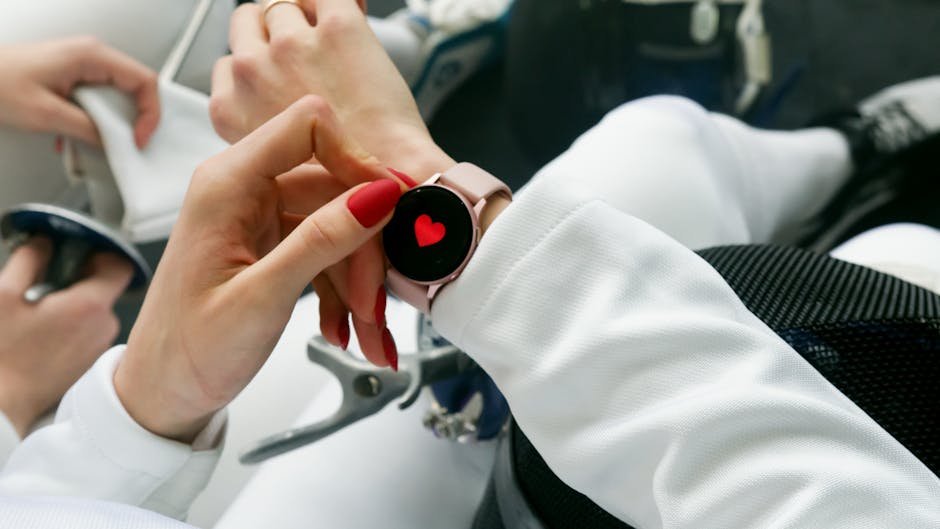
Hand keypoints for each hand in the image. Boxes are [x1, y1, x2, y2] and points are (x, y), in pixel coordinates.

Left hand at [0, 36, 159, 147]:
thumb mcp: (47, 114)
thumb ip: (88, 130)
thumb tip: (115, 143)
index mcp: (91, 56)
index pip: (144, 82)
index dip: (150, 113)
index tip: (139, 137)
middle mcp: (90, 56)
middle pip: (134, 90)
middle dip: (131, 121)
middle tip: (123, 143)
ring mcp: (82, 66)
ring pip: (116, 98)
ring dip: (110, 124)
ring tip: (96, 140)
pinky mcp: (72, 77)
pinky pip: (98, 100)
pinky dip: (94, 121)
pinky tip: (78, 135)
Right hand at [0, 239, 132, 436]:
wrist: (3, 403)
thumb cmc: (1, 355)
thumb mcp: (3, 294)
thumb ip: (29, 258)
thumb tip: (44, 242)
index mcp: (89, 305)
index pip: (121, 265)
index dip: (102, 253)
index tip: (79, 254)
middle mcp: (104, 326)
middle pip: (106, 288)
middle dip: (80, 279)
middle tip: (47, 283)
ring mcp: (99, 345)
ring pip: (96, 310)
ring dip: (73, 304)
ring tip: (40, 313)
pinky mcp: (90, 361)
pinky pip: (89, 330)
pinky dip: (73, 324)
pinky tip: (44, 333)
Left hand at [114, 96, 400, 441]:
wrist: (165, 393)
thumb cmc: (189, 351)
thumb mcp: (262, 297)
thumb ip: (322, 241)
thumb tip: (377, 196)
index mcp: (226, 184)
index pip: (308, 126)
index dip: (357, 159)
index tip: (390, 204)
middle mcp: (243, 189)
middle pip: (334, 186)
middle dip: (366, 247)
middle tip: (376, 303)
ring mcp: (259, 216)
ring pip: (339, 223)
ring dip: (360, 279)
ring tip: (366, 332)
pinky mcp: (272, 242)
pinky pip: (328, 248)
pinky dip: (344, 288)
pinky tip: (345, 327)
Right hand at [210, 0, 453, 178]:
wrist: (393, 181)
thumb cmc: (345, 183)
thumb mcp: (279, 164)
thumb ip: (266, 126)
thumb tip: (279, 105)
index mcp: (230, 108)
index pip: (229, 64)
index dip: (261, 66)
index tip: (284, 77)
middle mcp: (252, 71)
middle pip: (248, 22)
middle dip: (273, 33)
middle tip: (306, 51)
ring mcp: (292, 46)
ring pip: (283, 6)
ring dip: (306, 18)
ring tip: (334, 41)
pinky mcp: (338, 28)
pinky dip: (338, 3)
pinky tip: (351, 16)